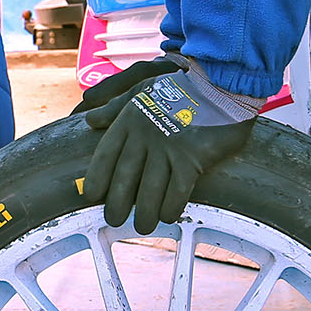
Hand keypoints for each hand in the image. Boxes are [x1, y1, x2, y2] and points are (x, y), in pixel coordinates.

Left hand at [85, 61, 261, 232]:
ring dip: (144, 213)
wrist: (220, 84)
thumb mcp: (141, 89)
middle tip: (113, 220)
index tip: (91, 196)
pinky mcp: (193, 158)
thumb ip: (114, 106)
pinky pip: (178, 191)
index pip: (106, 154)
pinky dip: (171, 206)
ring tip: (142, 226)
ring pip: (150, 190)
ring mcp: (169, 148)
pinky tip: (168, 216)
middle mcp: (146, 136)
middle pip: (125, 178)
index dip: (96, 177)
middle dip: (117, 204)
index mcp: (130, 120)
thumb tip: (90, 119)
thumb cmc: (181, 87)